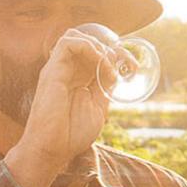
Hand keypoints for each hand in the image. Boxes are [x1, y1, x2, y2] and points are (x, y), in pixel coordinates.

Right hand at [14, 23, 135, 168]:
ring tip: (108, 65)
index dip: (117, 55)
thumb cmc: (71, 134)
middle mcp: (68, 71)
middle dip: (112, 48)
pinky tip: (99, 63)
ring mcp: (59, 69)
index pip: (96, 55)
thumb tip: (116, 73)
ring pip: (76, 37)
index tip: (134, 66)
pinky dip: (88, 47)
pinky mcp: (52, 71)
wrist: (52, 149)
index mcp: (79, 80)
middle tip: (128, 63)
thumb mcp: (97, 108)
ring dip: (98, 45)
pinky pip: (67, 43)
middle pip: (89, 43)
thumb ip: (105, 89)